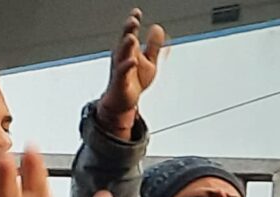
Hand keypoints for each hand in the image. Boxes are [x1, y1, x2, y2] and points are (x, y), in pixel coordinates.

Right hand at [95, 10, 165, 137]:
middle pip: (125, 41)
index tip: (137, 12)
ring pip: (122, 55)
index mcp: (129, 50)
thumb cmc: (135, 80)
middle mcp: (122, 57)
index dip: (133, 23)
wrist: (124, 101)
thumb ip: (154, 46)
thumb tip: (158, 28)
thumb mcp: (149, 61)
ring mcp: (120, 69)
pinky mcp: (121, 81)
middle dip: (128, 30)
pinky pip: (123, 73)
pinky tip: (132, 61)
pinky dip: (127, 66)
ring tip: (131, 38)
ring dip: (126, 46)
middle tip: (133, 20)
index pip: (130, 33)